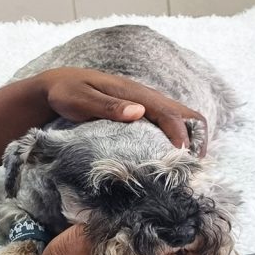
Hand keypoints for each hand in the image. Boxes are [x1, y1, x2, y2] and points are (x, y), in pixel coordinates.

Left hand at [36, 67, 208, 155]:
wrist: (58, 86)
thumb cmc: (67, 93)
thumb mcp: (81, 100)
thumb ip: (108, 106)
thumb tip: (138, 111)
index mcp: (136, 93)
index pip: (170, 114)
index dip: (181, 137)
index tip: (181, 160)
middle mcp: (147, 98)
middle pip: (187, 115)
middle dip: (196, 140)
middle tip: (190, 168)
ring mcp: (146, 105)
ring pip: (181, 121)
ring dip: (189, 141)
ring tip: (184, 168)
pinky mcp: (143, 114)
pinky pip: (169, 125)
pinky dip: (178, 141)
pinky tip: (170, 160)